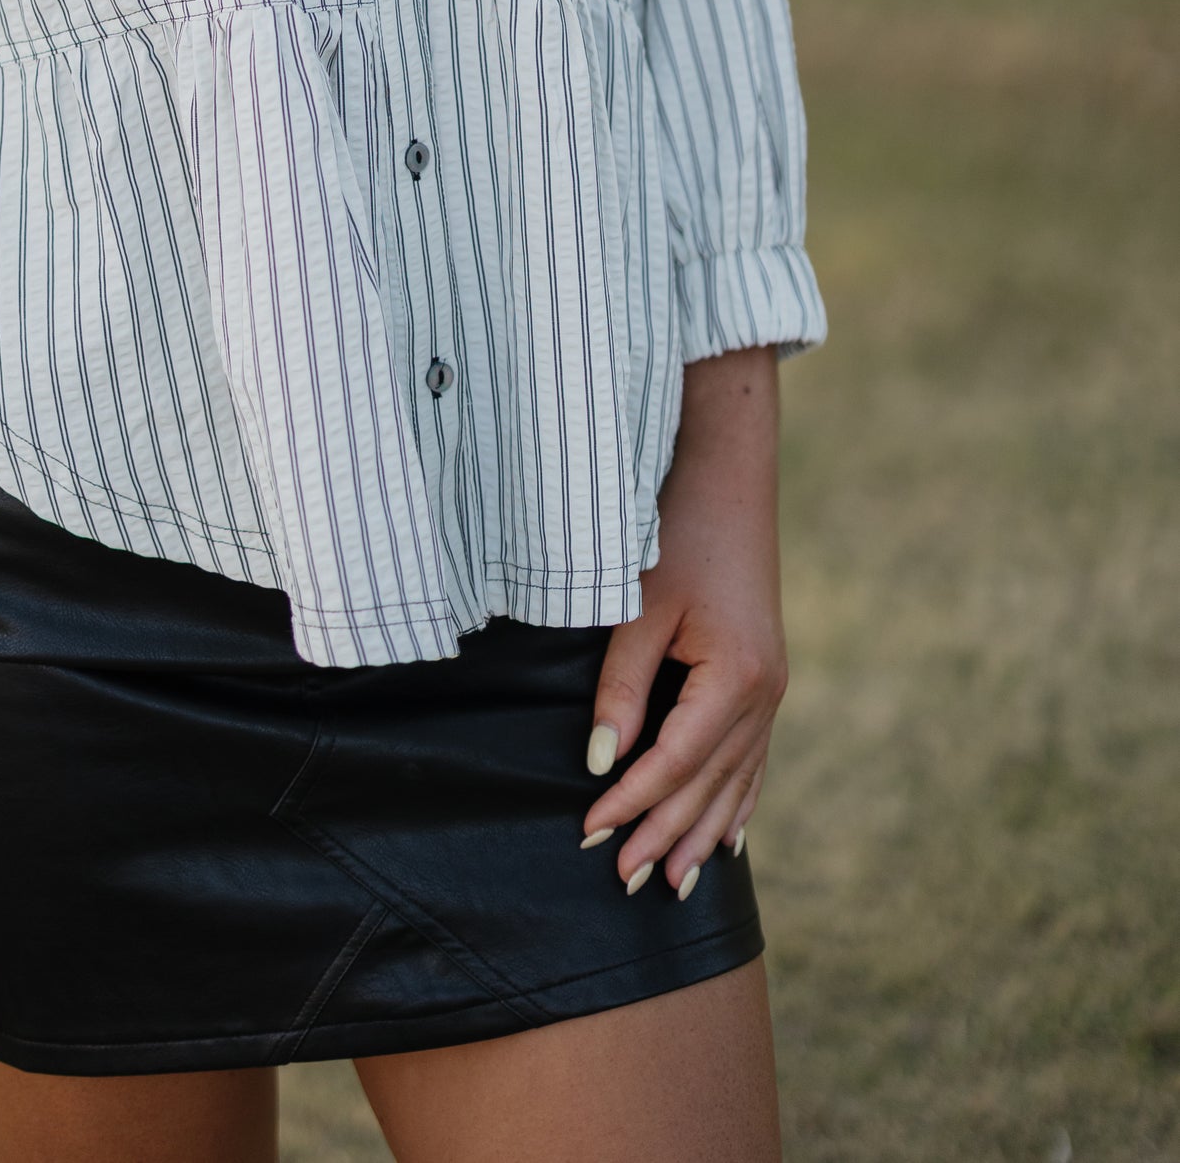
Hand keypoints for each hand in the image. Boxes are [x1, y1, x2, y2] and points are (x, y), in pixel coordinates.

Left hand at [580, 347, 785, 902]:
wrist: (728, 476)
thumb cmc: (676, 532)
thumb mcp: (641, 606)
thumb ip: (622, 686)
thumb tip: (601, 762)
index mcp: (736, 680)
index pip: (674, 763)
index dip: (631, 803)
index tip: (590, 834)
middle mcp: (765, 695)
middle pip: (708, 784)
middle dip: (665, 834)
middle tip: (624, 882)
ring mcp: (772, 690)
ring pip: (736, 781)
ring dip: (703, 833)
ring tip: (677, 886)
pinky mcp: (766, 678)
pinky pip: (754, 760)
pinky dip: (737, 802)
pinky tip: (730, 838)